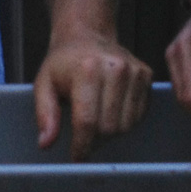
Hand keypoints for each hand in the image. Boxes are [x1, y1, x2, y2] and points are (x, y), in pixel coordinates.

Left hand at [35, 33, 151, 160]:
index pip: (87, 121)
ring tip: (96, 121)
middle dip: (94, 140)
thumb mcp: (44, 85)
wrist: (88, 35)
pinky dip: (124, 122)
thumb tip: (46, 143)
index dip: (81, 145)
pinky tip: (111, 112)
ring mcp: (135, 71)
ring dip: (110, 133)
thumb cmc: (63, 64)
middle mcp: (116, 69)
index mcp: (87, 70)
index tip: (77, 156)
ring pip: (125, 126)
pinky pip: (138, 116)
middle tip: (84, 137)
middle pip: (108, 128)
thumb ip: (45, 114)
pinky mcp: (146, 76)